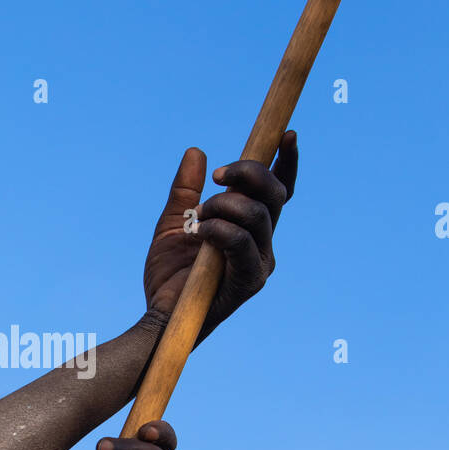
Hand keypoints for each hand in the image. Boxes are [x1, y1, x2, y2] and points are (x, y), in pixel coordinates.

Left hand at [143, 131, 297, 343]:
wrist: (161, 315)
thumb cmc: (170, 276)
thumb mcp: (175, 223)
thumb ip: (186, 190)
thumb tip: (197, 152)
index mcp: (252, 230)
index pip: (279, 191)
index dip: (286, 163)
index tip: (287, 134)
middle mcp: (264, 244)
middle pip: (275, 194)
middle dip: (248, 172)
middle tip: (217, 176)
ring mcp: (260, 263)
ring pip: (257, 214)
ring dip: (224, 205)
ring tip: (197, 216)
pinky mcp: (250, 280)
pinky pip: (240, 240)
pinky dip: (217, 228)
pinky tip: (198, 232)